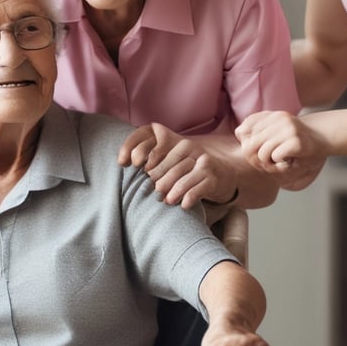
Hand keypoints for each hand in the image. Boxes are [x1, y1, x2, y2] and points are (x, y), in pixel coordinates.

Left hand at [118, 123, 237, 208]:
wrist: (222, 175)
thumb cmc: (188, 170)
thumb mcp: (171, 161)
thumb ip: (150, 160)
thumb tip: (124, 164)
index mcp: (174, 140)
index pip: (151, 140)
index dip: (136, 150)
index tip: (127, 165)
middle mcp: (188, 147)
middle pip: (165, 165)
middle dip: (158, 180)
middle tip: (155, 191)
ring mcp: (202, 161)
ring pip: (180, 179)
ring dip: (172, 192)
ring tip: (167, 200)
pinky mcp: (212, 176)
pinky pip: (196, 189)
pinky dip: (188, 198)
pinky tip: (183, 205)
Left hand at [235, 111, 325, 189]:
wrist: (322, 138)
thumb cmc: (294, 138)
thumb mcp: (275, 129)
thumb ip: (256, 129)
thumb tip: (239, 133)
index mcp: (271, 115)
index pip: (244, 131)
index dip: (247, 146)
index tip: (259, 151)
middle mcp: (279, 118)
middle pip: (250, 144)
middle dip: (255, 158)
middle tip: (267, 162)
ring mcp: (289, 129)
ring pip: (262, 153)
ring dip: (269, 162)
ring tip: (278, 161)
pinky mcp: (297, 142)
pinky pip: (276, 157)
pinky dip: (280, 163)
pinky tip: (288, 160)